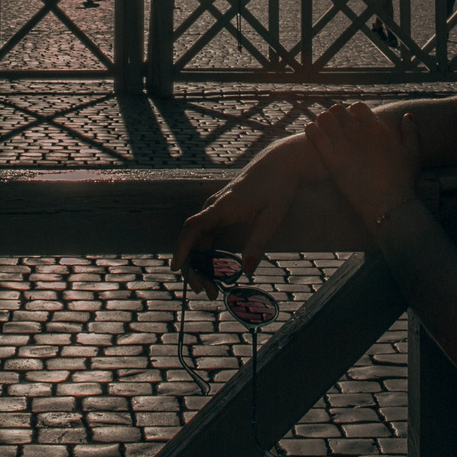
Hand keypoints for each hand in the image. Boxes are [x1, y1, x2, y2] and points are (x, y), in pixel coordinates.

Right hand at [172, 135, 318, 296]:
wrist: (280, 164)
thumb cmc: (277, 189)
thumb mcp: (271, 218)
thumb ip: (257, 244)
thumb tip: (246, 272)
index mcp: (221, 207)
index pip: (193, 228)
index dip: (182, 247)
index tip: (176, 267)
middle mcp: (214, 207)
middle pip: (193, 239)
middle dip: (194, 267)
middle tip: (205, 292)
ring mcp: (217, 208)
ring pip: (200, 239)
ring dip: (202, 263)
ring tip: (211, 288)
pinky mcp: (223, 210)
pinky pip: (208, 235)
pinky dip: (209, 253)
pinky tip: (217, 270)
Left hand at [306, 102, 421, 229]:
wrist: (388, 205)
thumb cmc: (403, 181)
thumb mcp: (413, 154)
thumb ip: (411, 131)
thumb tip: (407, 115)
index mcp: (376, 127)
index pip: (357, 106)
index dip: (353, 113)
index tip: (352, 123)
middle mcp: (358, 132)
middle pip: (338, 110)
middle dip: (336, 116)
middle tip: (336, 128)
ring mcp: (343, 145)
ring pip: (324, 118)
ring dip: (323, 122)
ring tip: (325, 132)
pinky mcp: (331, 160)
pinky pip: (314, 133)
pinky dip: (312, 131)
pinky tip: (315, 136)